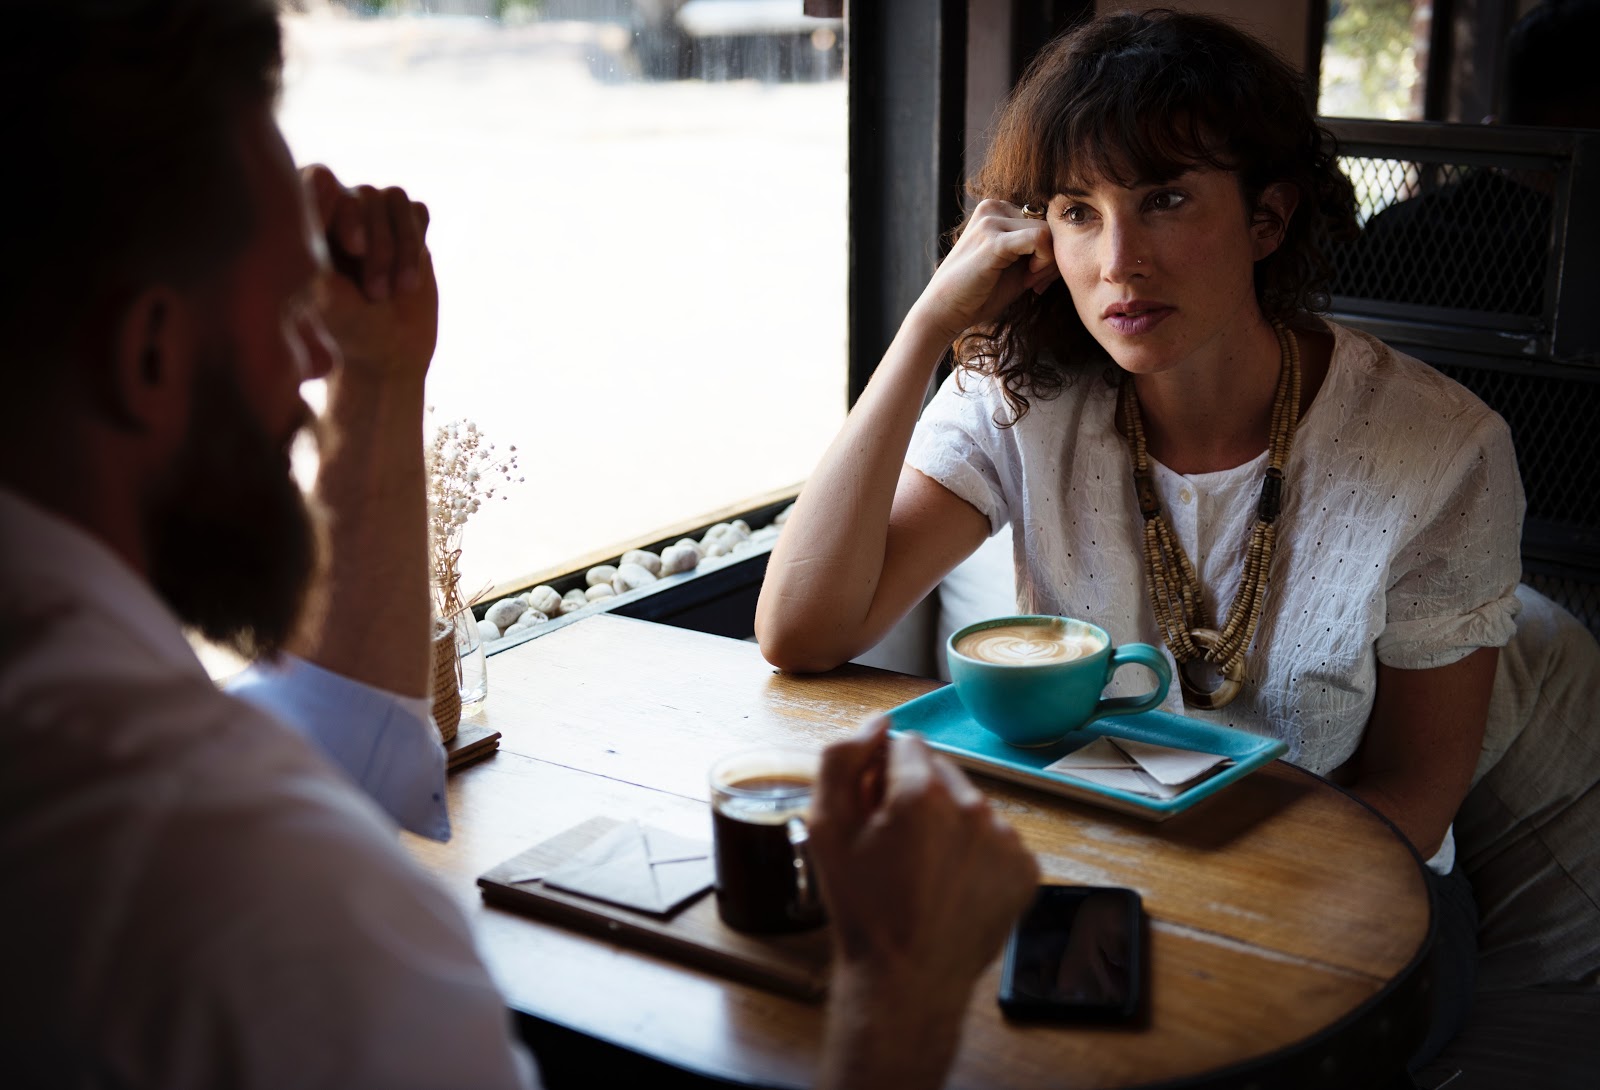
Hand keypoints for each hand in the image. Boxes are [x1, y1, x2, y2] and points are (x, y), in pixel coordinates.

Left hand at [301, 164, 438, 379]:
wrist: (388, 354)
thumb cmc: (346, 327)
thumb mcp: (322, 289)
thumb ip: (316, 235)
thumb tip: (324, 181)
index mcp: (306, 220)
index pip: (319, 179)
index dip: (341, 207)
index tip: (352, 249)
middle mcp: (337, 209)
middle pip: (363, 194)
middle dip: (378, 246)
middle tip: (375, 292)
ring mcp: (374, 216)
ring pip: (393, 199)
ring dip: (400, 250)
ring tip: (394, 292)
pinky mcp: (408, 227)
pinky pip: (418, 211)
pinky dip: (415, 245)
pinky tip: (408, 281)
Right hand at [811, 718, 1038, 997]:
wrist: (907, 979)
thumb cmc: (863, 907)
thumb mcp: (825, 827)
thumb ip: (842, 758)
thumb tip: (878, 723)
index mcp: (923, 792)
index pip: (906, 744)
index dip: (882, 774)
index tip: (874, 810)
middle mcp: (973, 807)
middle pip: (940, 773)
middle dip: (917, 795)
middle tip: (895, 844)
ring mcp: (1006, 839)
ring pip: (969, 805)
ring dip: (948, 823)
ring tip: (924, 870)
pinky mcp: (1026, 868)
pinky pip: (996, 839)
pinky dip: (976, 853)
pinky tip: (952, 884)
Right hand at [907, 199, 1057, 345]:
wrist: (944, 312)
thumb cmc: (979, 292)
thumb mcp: (1015, 265)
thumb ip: (1037, 250)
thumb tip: (1072, 242)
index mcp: (995, 209)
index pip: (1042, 219)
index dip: (1048, 250)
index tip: (1037, 277)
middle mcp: (992, 207)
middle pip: (1048, 224)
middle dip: (1050, 257)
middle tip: (1036, 283)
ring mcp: (990, 220)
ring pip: (1048, 232)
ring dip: (1047, 262)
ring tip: (1030, 283)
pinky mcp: (993, 240)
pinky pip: (1040, 240)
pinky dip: (1043, 262)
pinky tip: (1028, 279)